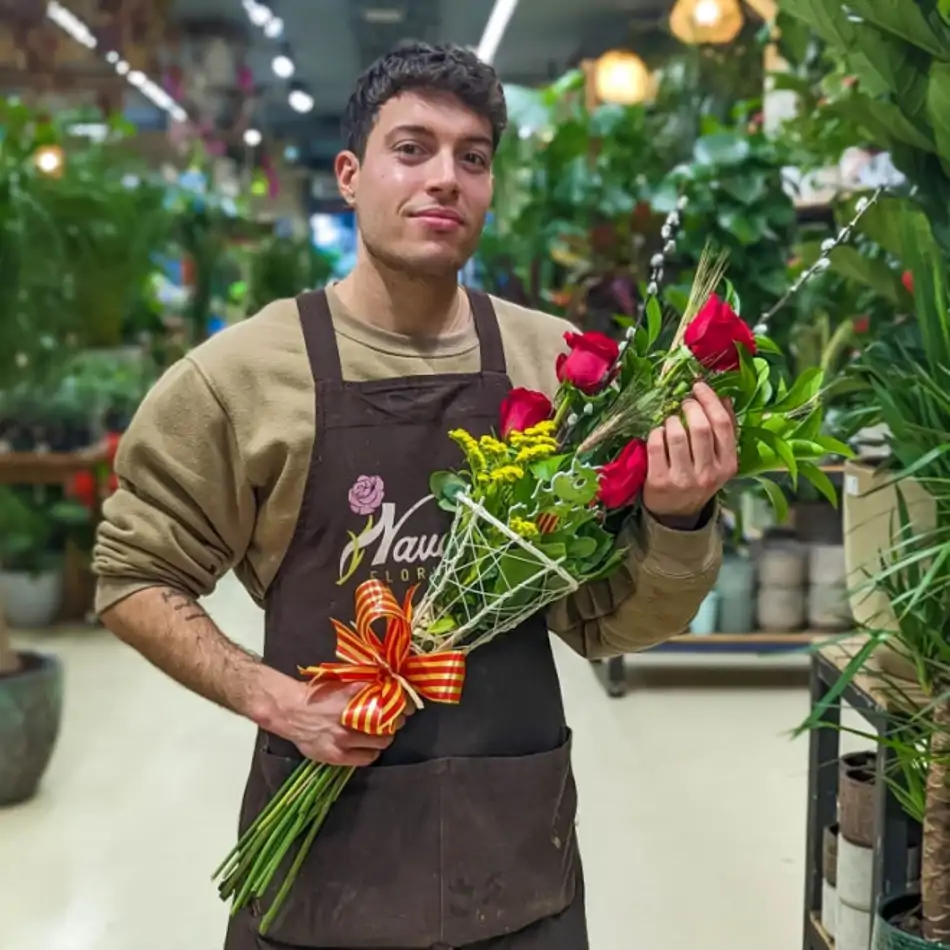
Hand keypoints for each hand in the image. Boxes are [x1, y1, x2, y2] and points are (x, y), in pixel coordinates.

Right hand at [267, 673, 409, 766]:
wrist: (290, 711)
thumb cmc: (318, 694)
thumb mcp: (342, 682)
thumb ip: (365, 684)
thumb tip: (389, 685)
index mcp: (354, 694)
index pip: (390, 699)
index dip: (402, 704)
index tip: (406, 705)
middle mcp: (351, 716)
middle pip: (389, 722)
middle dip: (394, 721)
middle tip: (393, 720)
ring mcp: (344, 738)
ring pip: (381, 742)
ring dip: (385, 737)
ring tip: (380, 734)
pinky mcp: (337, 756)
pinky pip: (367, 758)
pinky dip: (372, 752)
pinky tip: (368, 747)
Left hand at [642, 381, 737, 521]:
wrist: (676, 514)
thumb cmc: (698, 478)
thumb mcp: (718, 461)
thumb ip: (724, 432)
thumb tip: (724, 398)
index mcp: (727, 465)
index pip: (723, 425)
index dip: (710, 401)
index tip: (699, 387)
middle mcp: (708, 473)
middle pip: (700, 427)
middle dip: (689, 407)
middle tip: (683, 402)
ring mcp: (683, 479)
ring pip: (677, 434)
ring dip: (671, 420)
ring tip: (671, 421)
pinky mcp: (659, 482)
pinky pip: (656, 445)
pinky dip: (655, 433)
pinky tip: (658, 434)